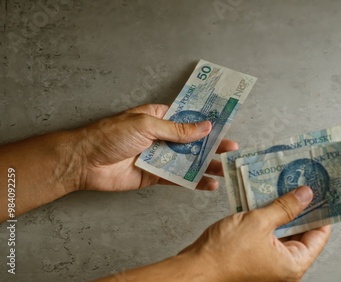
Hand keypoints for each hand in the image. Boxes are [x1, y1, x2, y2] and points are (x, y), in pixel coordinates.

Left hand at [79, 104, 237, 190]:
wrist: (85, 162)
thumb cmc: (111, 135)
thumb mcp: (146, 126)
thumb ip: (177, 130)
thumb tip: (204, 127)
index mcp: (159, 117)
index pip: (188, 118)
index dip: (207, 121)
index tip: (227, 123)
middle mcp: (161, 137)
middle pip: (192, 141)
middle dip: (213, 145)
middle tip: (232, 149)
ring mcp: (159, 157)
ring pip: (188, 161)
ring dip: (207, 165)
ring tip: (227, 168)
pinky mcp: (155, 176)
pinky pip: (178, 179)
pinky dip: (194, 182)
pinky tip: (209, 184)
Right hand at [178, 186, 330, 280]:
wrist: (195, 269)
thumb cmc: (224, 254)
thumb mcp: (259, 222)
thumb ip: (285, 207)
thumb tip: (306, 196)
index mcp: (293, 264)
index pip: (319, 235)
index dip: (322, 212)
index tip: (324, 193)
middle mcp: (284, 268)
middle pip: (303, 234)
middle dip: (301, 209)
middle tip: (303, 185)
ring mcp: (269, 264)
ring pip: (284, 234)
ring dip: (283, 212)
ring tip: (284, 188)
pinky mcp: (255, 259)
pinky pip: (269, 237)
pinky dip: (269, 220)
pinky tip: (266, 202)